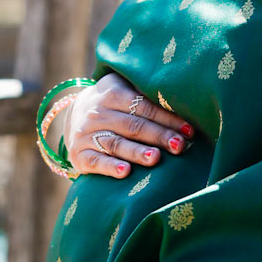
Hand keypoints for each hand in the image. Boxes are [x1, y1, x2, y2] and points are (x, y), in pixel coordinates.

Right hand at [60, 72, 193, 179]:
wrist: (72, 115)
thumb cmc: (113, 104)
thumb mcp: (123, 89)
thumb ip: (146, 94)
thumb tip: (186, 102)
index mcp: (113, 93)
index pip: (144, 107)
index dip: (167, 118)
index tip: (189, 131)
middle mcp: (98, 113)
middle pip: (133, 126)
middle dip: (158, 136)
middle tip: (179, 146)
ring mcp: (86, 134)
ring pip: (116, 143)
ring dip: (137, 152)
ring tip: (155, 158)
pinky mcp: (79, 154)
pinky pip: (96, 161)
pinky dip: (110, 167)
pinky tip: (125, 172)